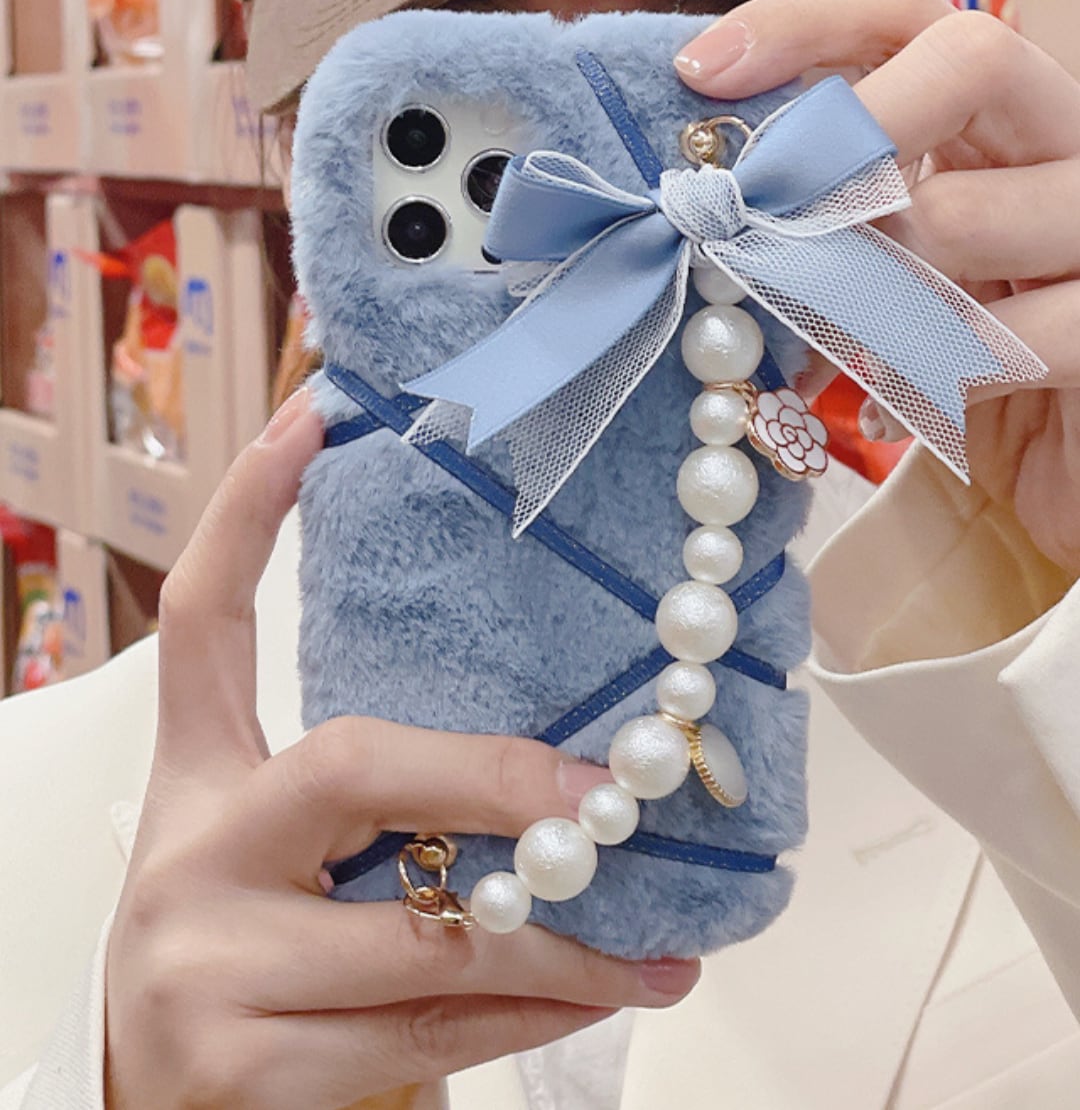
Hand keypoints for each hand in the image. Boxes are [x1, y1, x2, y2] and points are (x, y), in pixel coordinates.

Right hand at [105, 386, 698, 1109]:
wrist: (148, 1101)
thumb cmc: (244, 957)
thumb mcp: (284, 863)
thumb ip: (383, 814)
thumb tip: (553, 771)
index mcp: (194, 781)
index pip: (201, 621)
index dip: (248, 510)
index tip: (313, 416)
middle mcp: (188, 854)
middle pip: (348, 762)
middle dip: (494, 774)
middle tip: (605, 789)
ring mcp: (205, 966)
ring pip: (424, 933)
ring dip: (560, 938)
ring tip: (664, 945)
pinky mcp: (239, 1073)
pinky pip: (428, 1032)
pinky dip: (526, 1015)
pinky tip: (603, 998)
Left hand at [675, 0, 1079, 573]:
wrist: (1049, 477)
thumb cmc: (946, 360)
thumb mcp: (880, 269)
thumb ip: (826, 212)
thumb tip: (707, 184)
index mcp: (997, 115)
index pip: (906, 14)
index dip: (800, 25)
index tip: (698, 74)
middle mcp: (1068, 140)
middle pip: (970, 57)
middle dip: (847, 136)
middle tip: (777, 220)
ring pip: (954, 213)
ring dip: (865, 295)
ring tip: (846, 348)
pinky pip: (993, 337)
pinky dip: (920, 380)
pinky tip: (894, 406)